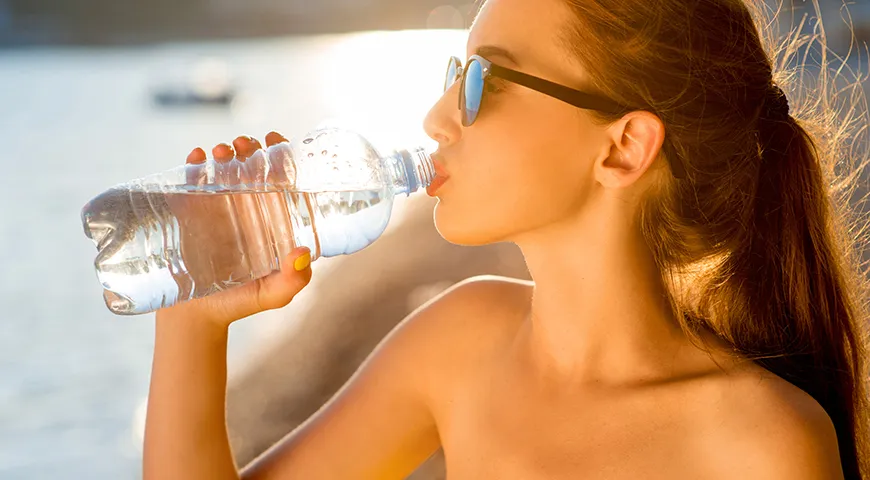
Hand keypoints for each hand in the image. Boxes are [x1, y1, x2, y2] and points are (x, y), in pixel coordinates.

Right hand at [158, 132, 312, 327]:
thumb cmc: (241, 303)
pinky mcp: (188, 211)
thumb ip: (293, 280)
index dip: (281, 154)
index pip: (281, 177)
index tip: (276, 141)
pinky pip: (190, 180)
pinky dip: (192, 164)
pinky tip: (195, 157)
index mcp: (272, 218)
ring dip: (222, 151)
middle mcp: (246, 206)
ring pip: (221, 167)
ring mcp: (216, 206)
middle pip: (251, 165)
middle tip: (245, 145)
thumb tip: (302, 252)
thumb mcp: (273, 295)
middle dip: (250, 147)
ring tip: (222, 151)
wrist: (195, 317)